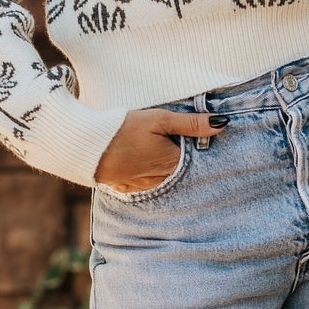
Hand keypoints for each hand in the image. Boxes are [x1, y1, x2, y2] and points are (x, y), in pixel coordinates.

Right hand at [94, 107, 226, 191]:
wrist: (86, 148)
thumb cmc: (123, 130)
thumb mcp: (159, 120)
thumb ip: (191, 123)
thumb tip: (222, 124)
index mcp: (174, 164)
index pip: (199, 160)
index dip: (202, 148)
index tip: (205, 139)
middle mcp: (163, 180)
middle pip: (184, 171)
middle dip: (187, 159)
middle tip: (182, 143)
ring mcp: (145, 187)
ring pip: (166, 178)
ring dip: (168, 168)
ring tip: (162, 151)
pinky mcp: (129, 188)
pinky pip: (148, 184)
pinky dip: (151, 174)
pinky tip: (145, 162)